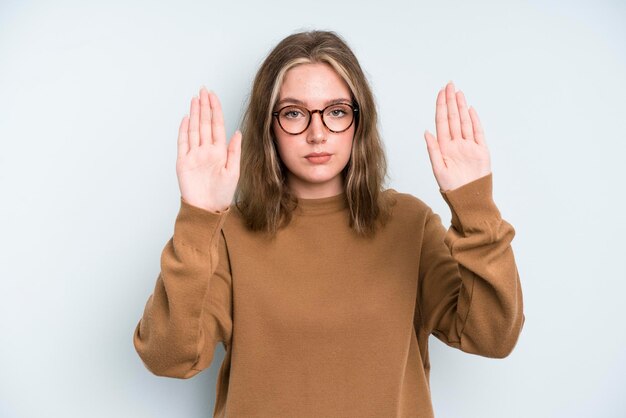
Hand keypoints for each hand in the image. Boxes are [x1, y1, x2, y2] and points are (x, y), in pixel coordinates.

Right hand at [176, 87, 241, 211]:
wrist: (207, 209)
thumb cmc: (222, 194)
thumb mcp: (234, 172)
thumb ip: (234, 151)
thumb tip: (238, 132)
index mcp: (219, 151)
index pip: (217, 125)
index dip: (215, 109)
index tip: (213, 95)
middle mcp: (206, 150)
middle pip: (204, 123)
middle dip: (204, 106)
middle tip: (203, 90)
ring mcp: (194, 155)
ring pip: (194, 129)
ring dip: (194, 114)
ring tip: (195, 99)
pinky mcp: (183, 162)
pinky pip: (183, 143)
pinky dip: (183, 130)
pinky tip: (186, 118)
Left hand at [423, 82, 490, 191]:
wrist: (469, 199)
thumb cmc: (452, 188)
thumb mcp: (439, 170)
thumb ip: (433, 150)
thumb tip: (426, 132)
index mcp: (444, 147)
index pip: (441, 122)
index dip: (441, 107)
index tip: (440, 93)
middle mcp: (456, 144)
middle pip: (453, 118)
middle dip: (451, 101)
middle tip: (450, 85)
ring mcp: (469, 146)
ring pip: (464, 122)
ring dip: (461, 107)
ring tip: (458, 93)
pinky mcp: (481, 150)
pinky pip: (478, 132)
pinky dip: (475, 120)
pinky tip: (470, 109)